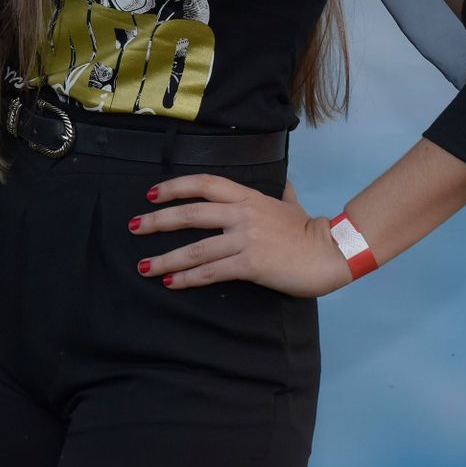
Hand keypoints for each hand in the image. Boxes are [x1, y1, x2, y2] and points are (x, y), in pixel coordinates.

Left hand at [132, 174, 352, 297]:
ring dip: (165, 258)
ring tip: (143, 265)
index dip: (176, 187)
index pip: (204, 184)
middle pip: (190, 214)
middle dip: (158, 221)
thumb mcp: (292, 203)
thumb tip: (284, 184)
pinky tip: (171, 282)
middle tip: (134, 227)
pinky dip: (187, 278)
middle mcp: (242, 214)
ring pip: (195, 248)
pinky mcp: (250, 264)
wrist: (330, 252)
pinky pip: (211, 271)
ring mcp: (245, 238)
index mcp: (248, 197)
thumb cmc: (310, 230)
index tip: (152, 194)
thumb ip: (282, 193)